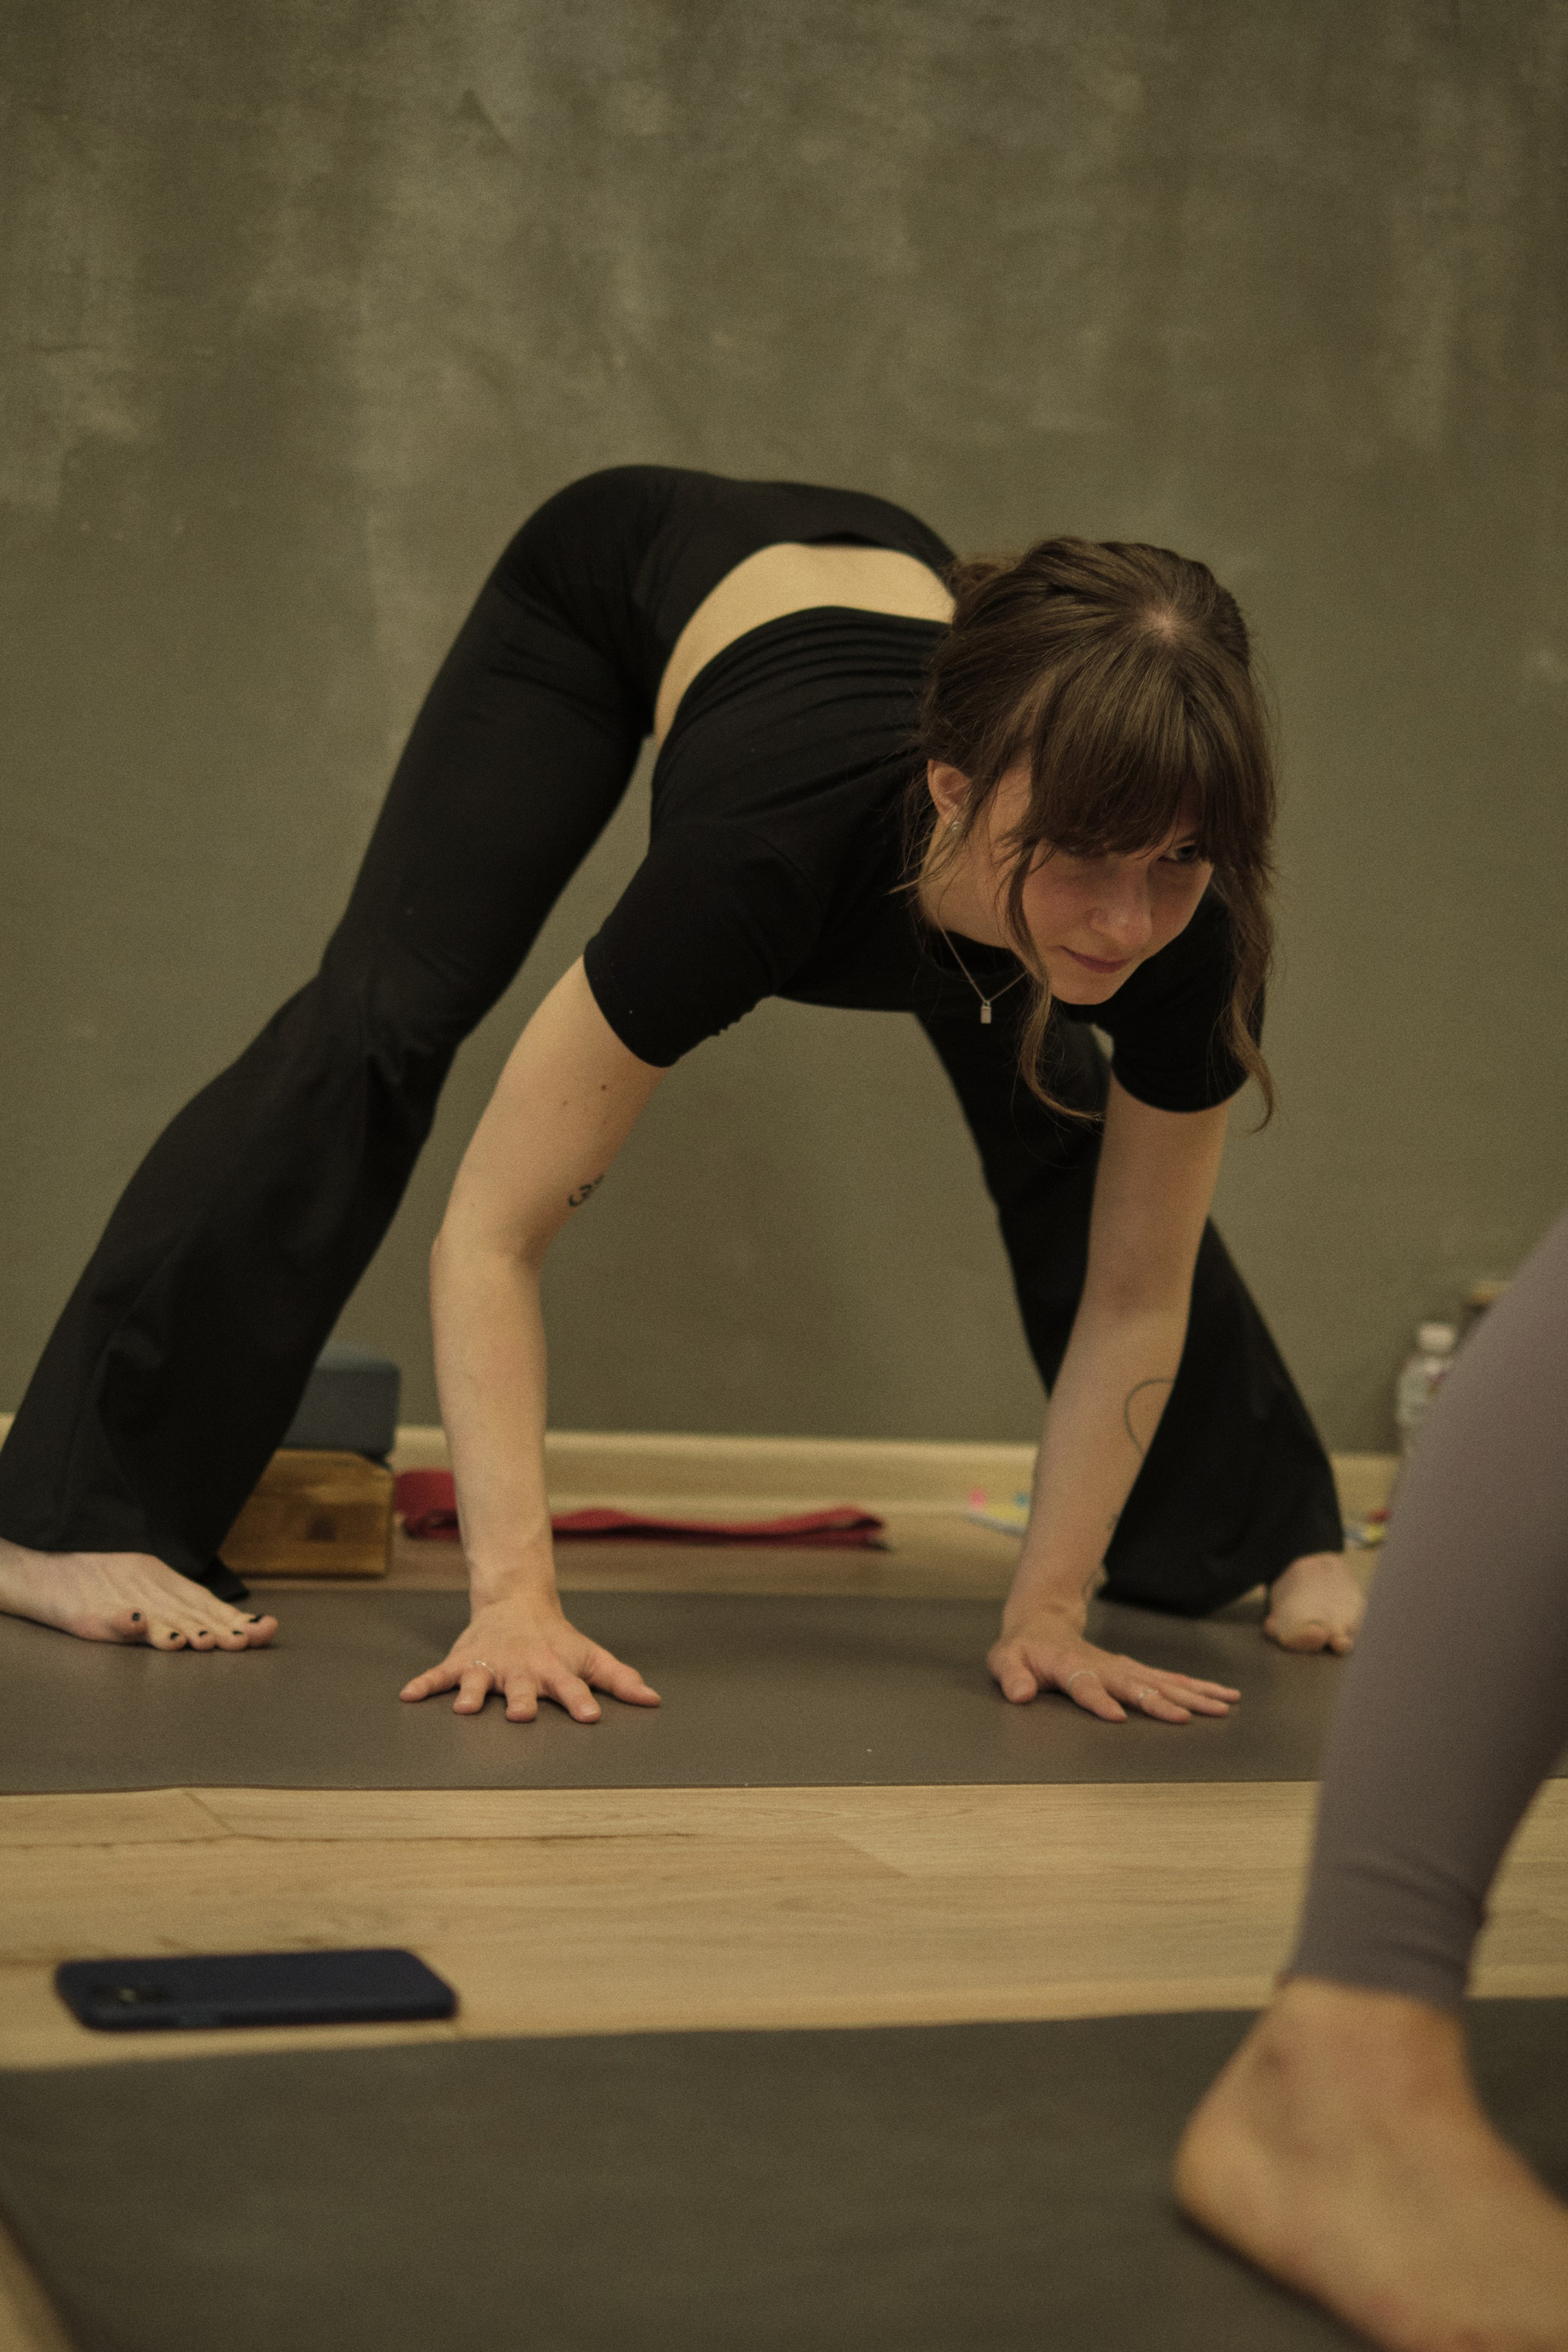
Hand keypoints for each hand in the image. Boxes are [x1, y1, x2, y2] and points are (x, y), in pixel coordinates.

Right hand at [398, 1594, 660, 1723]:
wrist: (516, 1601)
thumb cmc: (556, 1639)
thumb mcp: (589, 1655)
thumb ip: (618, 1679)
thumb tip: (653, 1700)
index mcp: (553, 1669)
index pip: (571, 1686)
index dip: (581, 1700)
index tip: (591, 1716)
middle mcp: (521, 1668)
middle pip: (522, 1687)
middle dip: (522, 1701)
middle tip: (522, 1715)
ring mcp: (490, 1664)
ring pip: (480, 1680)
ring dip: (473, 1693)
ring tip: (465, 1709)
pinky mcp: (463, 1661)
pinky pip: (440, 1674)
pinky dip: (424, 1684)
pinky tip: (408, 1696)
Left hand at [988, 1612, 1238, 1723]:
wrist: (1044, 1620)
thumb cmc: (1023, 1649)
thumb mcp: (1004, 1660)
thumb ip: (1011, 1676)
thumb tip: (1020, 1694)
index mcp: (1068, 1665)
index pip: (1083, 1685)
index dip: (1098, 1700)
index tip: (1117, 1717)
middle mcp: (1103, 1666)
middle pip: (1134, 1684)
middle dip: (1160, 1701)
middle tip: (1188, 1717)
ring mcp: (1122, 1667)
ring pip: (1161, 1680)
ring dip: (1192, 1694)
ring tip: (1223, 1706)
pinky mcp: (1134, 1670)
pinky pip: (1168, 1678)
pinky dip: (1196, 1687)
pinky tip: (1221, 1696)